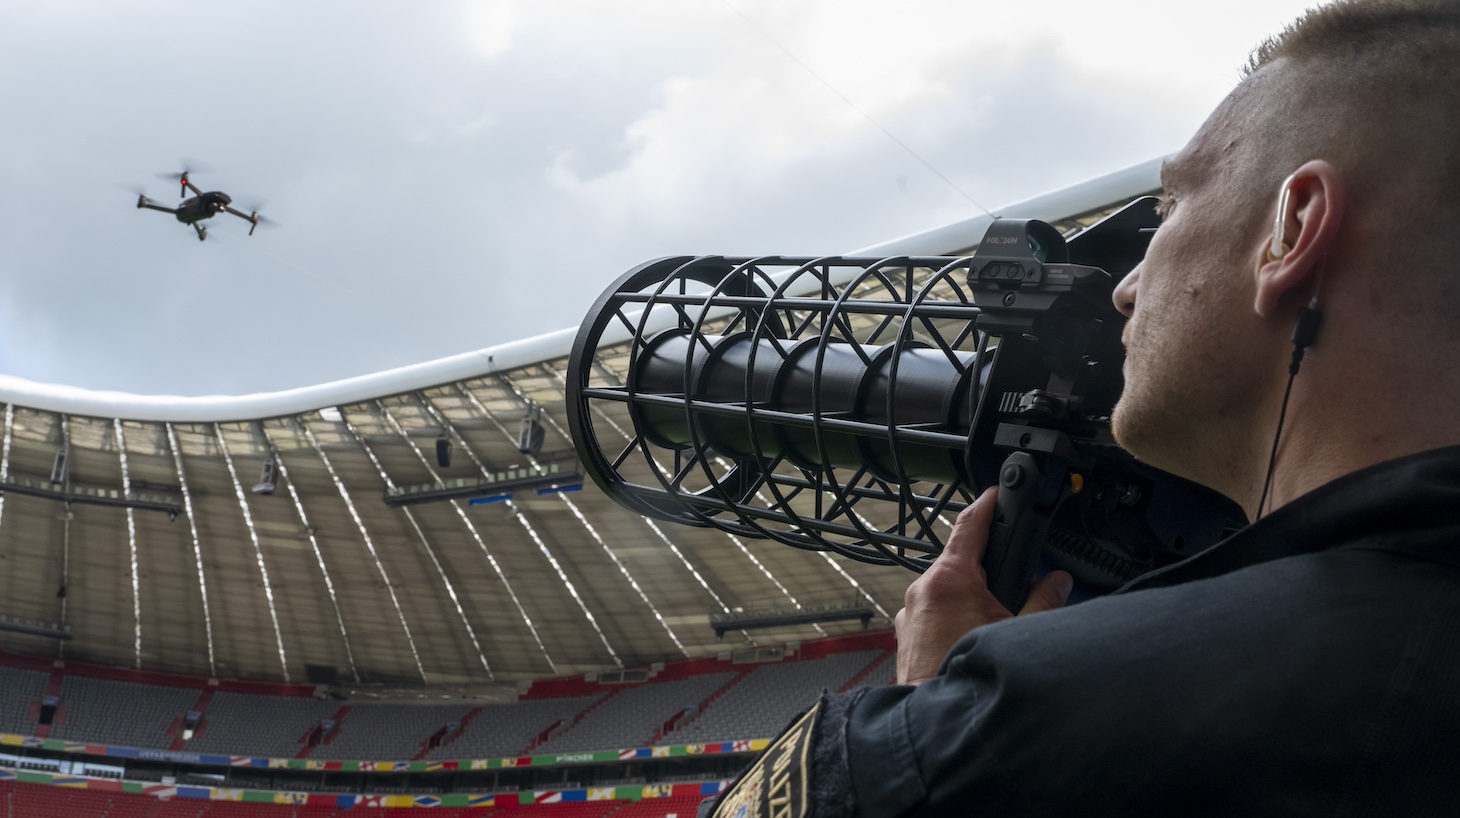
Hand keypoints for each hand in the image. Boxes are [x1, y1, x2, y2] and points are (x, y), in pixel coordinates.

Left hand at [894, 487, 1072, 684]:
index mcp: (949, 580)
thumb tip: (1060, 582)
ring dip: (971, 597)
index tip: (997, 491)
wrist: (939, 723)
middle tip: (1013, 580)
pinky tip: (972, 637)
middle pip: (960, 561)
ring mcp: (910, 612)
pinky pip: (934, 612)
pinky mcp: (907, 633)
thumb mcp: (1019, 633)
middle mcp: (923, 590)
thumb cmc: (968, 677)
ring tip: (994, 620)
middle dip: (987, 568)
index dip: (987, 503)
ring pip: (946, 589)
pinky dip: (954, 616)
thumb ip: (1044, 601)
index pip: (969, 524)